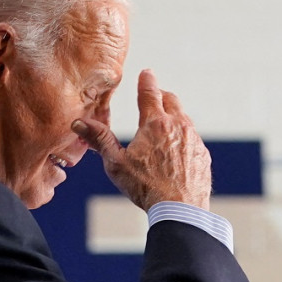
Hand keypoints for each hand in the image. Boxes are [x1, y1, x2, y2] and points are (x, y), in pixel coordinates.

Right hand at [73, 69, 211, 210]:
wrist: (180, 208)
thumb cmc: (145, 187)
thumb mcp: (116, 163)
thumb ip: (100, 140)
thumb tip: (79, 123)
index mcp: (154, 124)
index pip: (150, 93)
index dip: (147, 81)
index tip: (147, 72)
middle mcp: (177, 126)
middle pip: (171, 101)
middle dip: (161, 96)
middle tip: (154, 96)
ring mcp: (193, 139)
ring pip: (184, 119)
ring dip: (173, 117)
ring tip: (163, 126)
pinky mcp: (202, 154)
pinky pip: (192, 138)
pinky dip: (183, 137)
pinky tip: (176, 150)